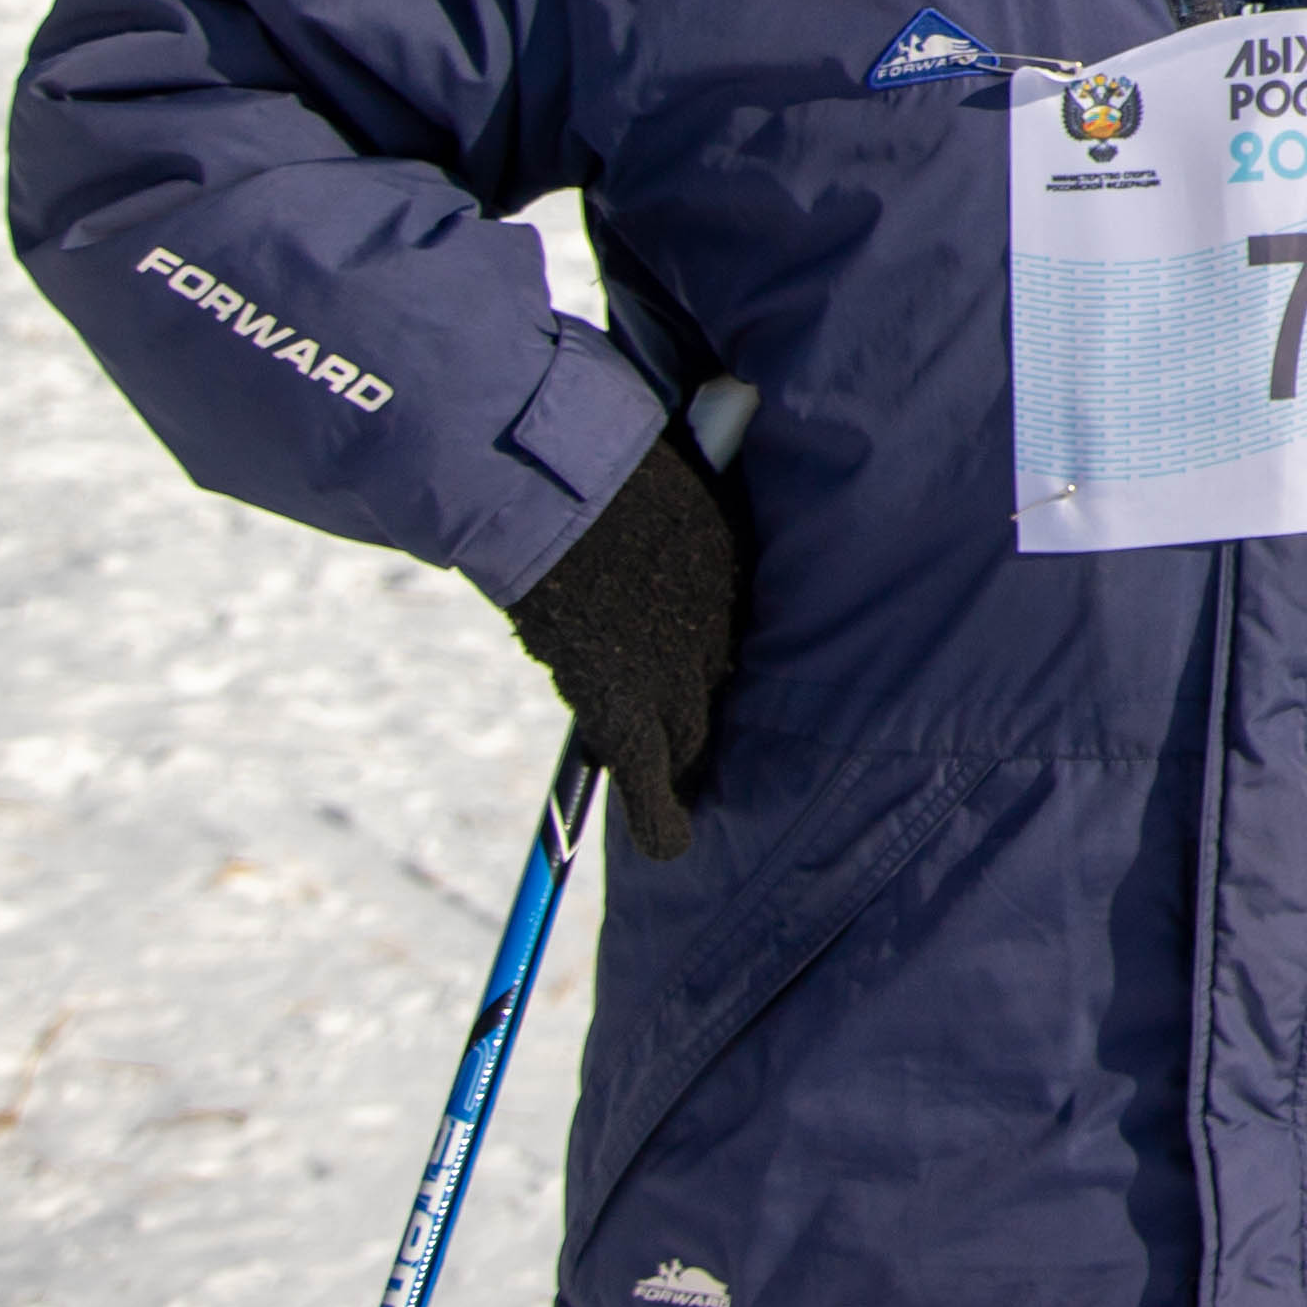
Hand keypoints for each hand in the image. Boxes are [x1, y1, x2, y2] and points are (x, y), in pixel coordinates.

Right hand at [503, 430, 746, 860]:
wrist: (574, 488)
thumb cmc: (618, 462)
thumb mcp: (675, 476)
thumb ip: (682, 509)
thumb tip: (689, 490)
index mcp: (732, 570)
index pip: (730, 634)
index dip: (709, 656)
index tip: (704, 670)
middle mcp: (718, 629)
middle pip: (717, 691)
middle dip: (702, 714)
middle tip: (697, 750)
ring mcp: (674, 673)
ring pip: (689, 737)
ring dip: (681, 763)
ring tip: (681, 795)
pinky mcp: (623, 706)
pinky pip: (648, 776)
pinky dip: (657, 814)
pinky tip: (669, 844)